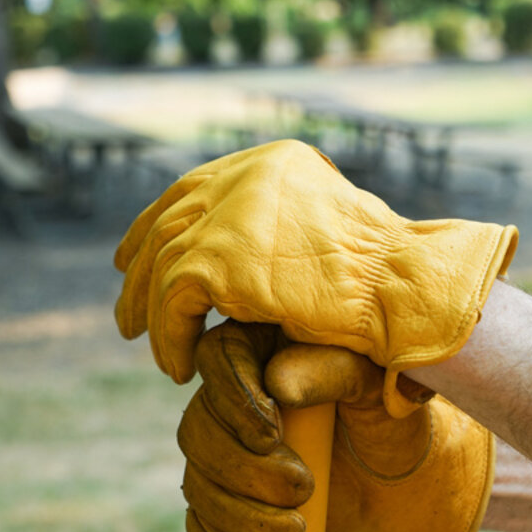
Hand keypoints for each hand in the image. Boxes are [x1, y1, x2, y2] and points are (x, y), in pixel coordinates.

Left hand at [114, 139, 517, 417]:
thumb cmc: (383, 283)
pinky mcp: (222, 255)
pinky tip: (176, 367)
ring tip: (149, 349)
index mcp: (272, 164)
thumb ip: (274, 236)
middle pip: (170, 218)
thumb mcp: (321, 239)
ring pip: (163, 261)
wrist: (404, 294)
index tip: (135, 255)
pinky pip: (172, 300)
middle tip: (127, 310)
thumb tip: (224, 252)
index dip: (160, 222)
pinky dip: (168, 336)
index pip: (196, 187)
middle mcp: (247, 176)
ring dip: (150, 310)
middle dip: (141, 264)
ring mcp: (232, 211)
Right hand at [178, 320, 494, 531]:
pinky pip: (202, 528)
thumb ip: (336, 373)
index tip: (271, 433)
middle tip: (302, 489)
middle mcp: (230, 397)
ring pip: (198, 482)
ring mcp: (222, 452)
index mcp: (262, 348)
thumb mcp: (377, 390)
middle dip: (245, 469)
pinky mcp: (226, 501)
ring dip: (240, 518)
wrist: (405, 484)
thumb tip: (278, 383)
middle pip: (199, 428)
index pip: (219, 356)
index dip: (234, 397)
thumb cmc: (393, 421)